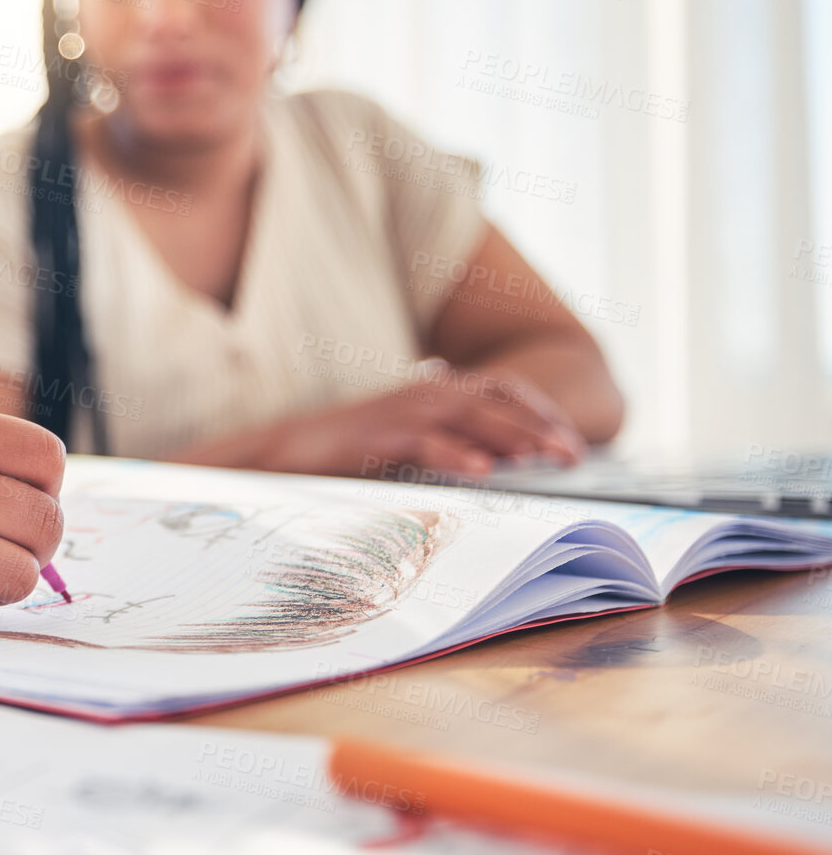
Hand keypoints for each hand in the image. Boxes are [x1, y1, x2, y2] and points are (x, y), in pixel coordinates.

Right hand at [247, 366, 585, 478]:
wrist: (286, 449)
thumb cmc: (350, 451)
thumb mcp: (409, 439)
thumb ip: (450, 440)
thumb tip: (500, 461)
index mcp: (435, 390)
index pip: (503, 389)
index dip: (541, 411)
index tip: (570, 442)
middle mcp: (424, 393)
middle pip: (497, 403)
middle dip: (541, 428)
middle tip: (574, 457)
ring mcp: (402, 413)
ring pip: (469, 417)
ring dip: (511, 436)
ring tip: (544, 458)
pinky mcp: (378, 438)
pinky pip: (426, 443)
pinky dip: (456, 454)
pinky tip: (483, 471)